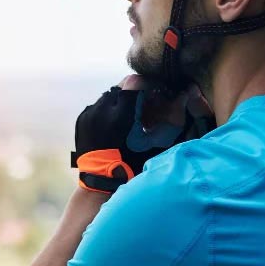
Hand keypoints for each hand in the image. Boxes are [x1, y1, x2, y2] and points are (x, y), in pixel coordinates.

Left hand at [70, 74, 214, 194]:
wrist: (100, 182)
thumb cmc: (130, 166)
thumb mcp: (153, 145)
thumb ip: (167, 124)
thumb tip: (183, 103)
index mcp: (120, 115)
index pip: (134, 83)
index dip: (146, 84)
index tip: (153, 90)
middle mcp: (102, 110)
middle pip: (120, 88)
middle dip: (132, 94)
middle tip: (142, 104)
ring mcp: (89, 114)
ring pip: (108, 96)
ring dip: (119, 102)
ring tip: (127, 116)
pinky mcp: (82, 120)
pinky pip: (96, 107)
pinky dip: (106, 111)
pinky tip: (113, 125)